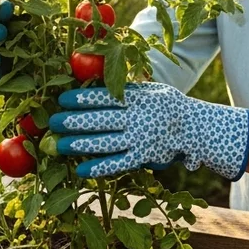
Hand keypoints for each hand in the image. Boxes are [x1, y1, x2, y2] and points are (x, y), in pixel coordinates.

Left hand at [49, 82, 248, 179]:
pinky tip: (81, 169)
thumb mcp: (150, 89)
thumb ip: (126, 87)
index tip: (62, 99)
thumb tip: (95, 79)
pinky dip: (99, 167)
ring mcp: (140, 139)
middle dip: (74, 121)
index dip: (81, 99)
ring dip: (79, 143)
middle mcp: (137, 118)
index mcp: (138, 97)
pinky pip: (118, 163)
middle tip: (53, 123)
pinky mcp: (143, 157)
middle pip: (100, 120)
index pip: (105, 97)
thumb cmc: (166, 105)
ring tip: (58, 144)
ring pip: (105, 142)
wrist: (196, 127)